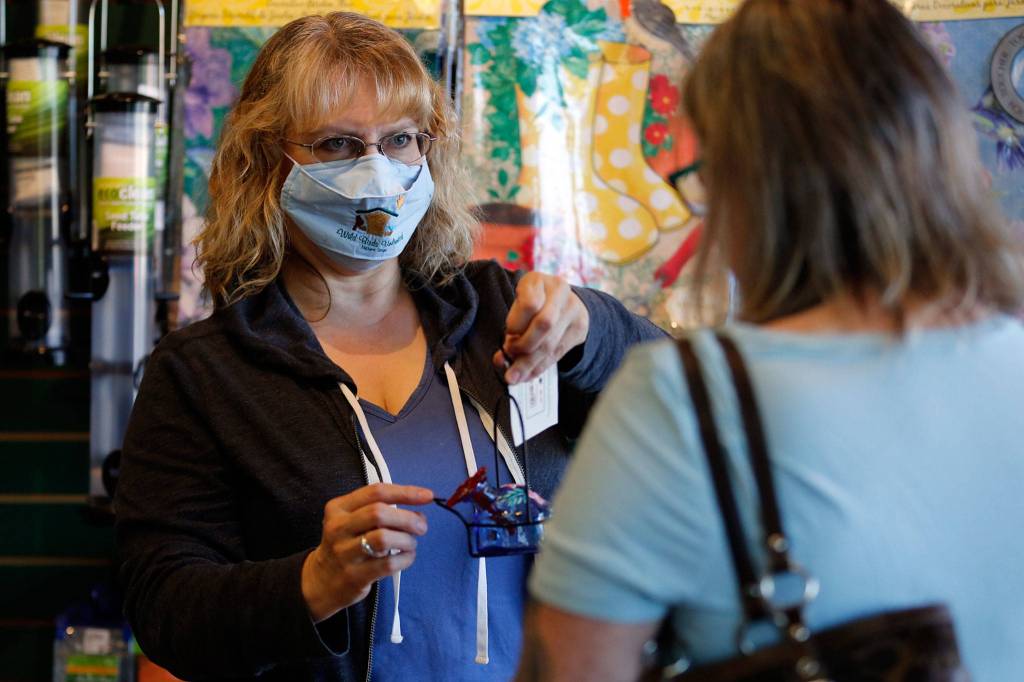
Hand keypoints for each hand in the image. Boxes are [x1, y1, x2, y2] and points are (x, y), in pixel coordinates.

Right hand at [301, 483, 432, 622]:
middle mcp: (338, 527)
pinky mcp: (354, 576)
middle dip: (408, 518)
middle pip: (379, 513)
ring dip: (407, 539)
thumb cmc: (345, 545)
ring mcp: (344, 552)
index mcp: (339, 508)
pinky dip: (405, 558)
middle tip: (422, 526)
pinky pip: (388, 564)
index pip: (376, 492)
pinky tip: (407, 557)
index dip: (405, 492)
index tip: (427, 495)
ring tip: (411, 543)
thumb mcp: (351, 520)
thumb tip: (418, 512)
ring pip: (384, 538)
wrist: (320, 581)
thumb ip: (379, 510)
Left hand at [492, 272, 589, 384]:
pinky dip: (540, 367)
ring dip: (530, 363)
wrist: (563, 300)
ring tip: (514, 376)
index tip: (508, 335)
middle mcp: (559, 290)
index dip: (516, 324)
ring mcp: (573, 309)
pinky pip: (558, 353)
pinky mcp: (580, 328)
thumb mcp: (518, 306)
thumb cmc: (532, 303)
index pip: (529, 304)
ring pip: (551, 342)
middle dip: (524, 346)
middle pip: (544, 324)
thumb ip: (510, 330)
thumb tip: (500, 360)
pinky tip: (528, 375)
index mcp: (537, 280)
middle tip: (510, 356)